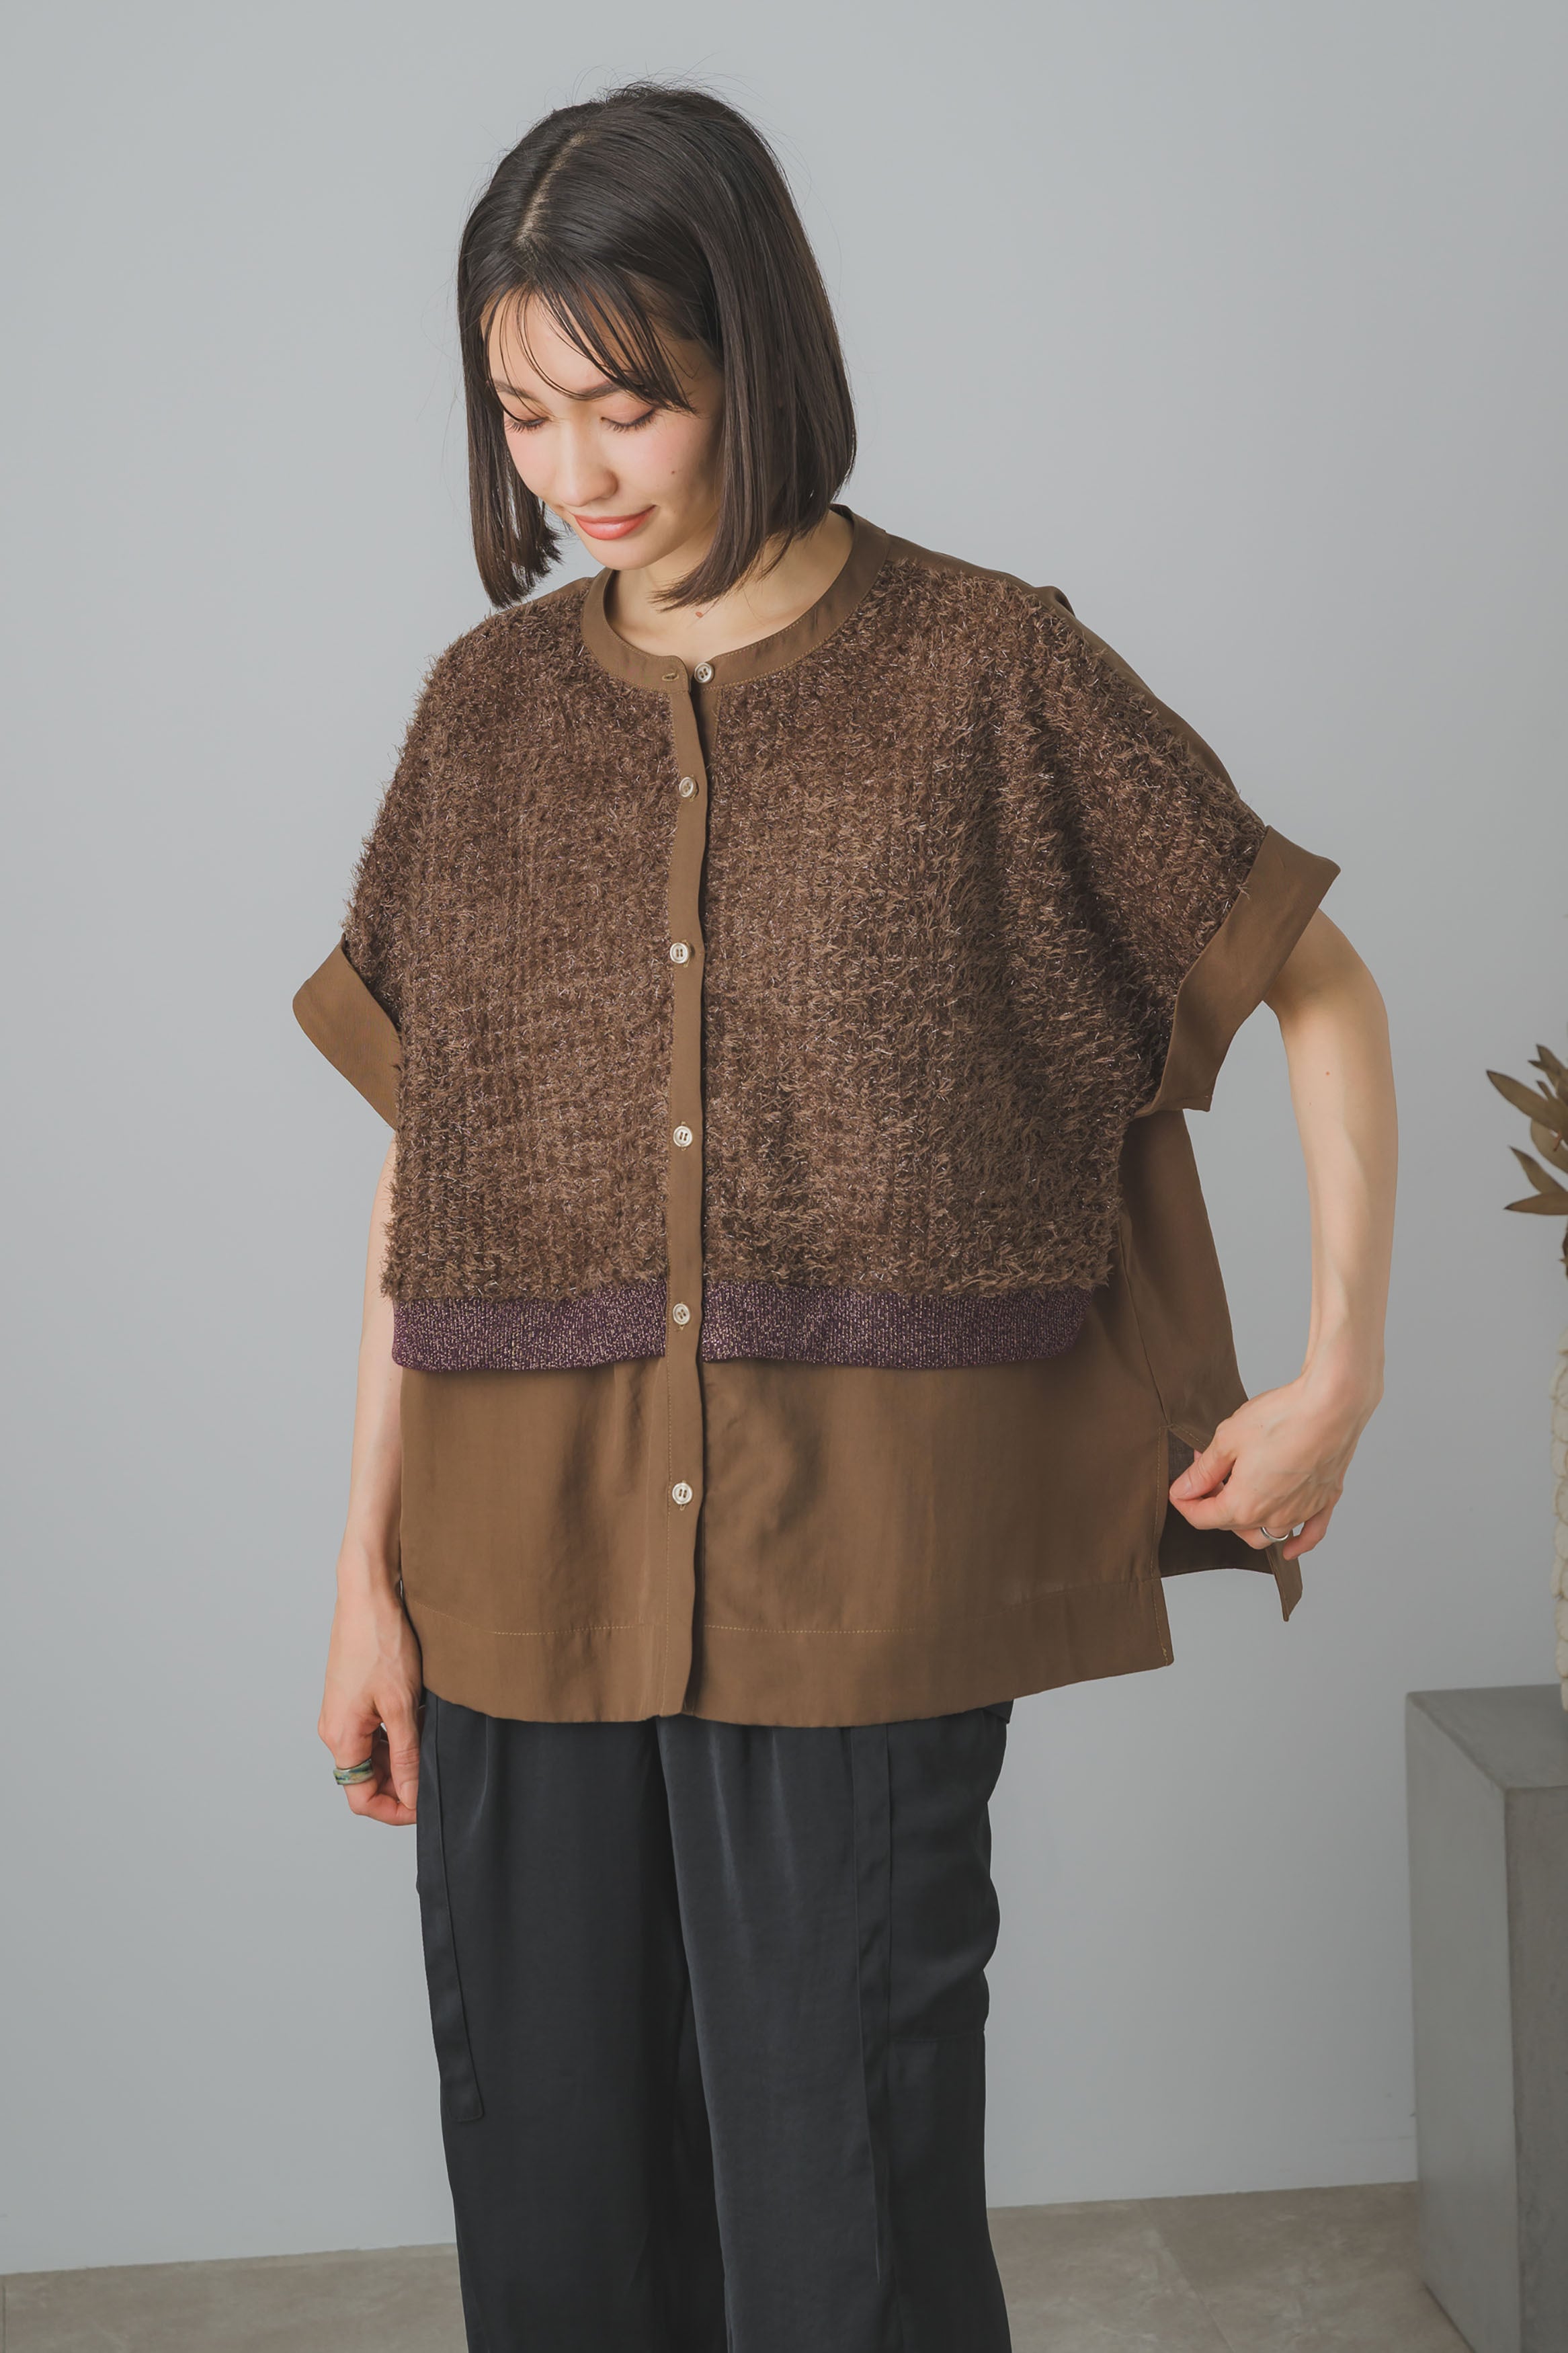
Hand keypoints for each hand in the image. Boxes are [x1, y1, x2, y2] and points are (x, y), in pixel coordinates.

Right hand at [319, 1562, 423, 1825]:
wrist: (368, 1593)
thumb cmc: (381, 1642)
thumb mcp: (402, 1705)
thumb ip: (406, 1755)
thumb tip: (412, 1796)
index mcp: (341, 1736)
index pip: (362, 1797)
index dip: (395, 1809)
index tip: (426, 1806)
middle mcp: (335, 1728)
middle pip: (366, 1777)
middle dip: (402, 1783)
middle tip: (437, 1774)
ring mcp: (344, 1710)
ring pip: (373, 1753)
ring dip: (402, 1756)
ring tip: (433, 1742)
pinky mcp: (354, 1695)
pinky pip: (374, 1729)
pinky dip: (398, 1733)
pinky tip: (422, 1719)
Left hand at [1167, 1360, 1377, 1560]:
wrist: (1332, 1405)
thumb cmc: (1281, 1418)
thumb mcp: (1228, 1440)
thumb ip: (1204, 1471)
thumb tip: (1185, 1489)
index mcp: (1244, 1506)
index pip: (1203, 1519)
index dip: (1184, 1502)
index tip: (1179, 1487)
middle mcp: (1274, 1518)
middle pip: (1232, 1524)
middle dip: (1214, 1503)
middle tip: (1208, 1473)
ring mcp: (1302, 1512)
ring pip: (1267, 1534)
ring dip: (1248, 1521)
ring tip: (1240, 1493)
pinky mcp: (1325, 1500)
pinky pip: (1310, 1534)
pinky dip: (1298, 1544)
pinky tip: (1290, 1549)